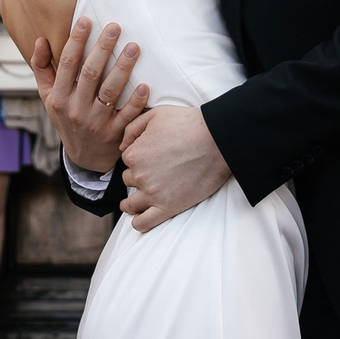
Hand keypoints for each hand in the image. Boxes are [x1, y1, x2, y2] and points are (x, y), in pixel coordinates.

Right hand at [31, 20, 147, 174]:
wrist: (83, 157)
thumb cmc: (66, 117)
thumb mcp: (48, 96)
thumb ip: (42, 68)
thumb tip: (40, 39)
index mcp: (59, 97)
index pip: (67, 64)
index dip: (76, 41)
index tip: (85, 20)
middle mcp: (76, 109)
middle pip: (90, 74)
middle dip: (103, 48)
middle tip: (115, 27)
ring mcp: (96, 123)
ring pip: (110, 92)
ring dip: (123, 68)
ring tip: (134, 47)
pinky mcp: (115, 133)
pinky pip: (127, 115)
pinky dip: (136, 101)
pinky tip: (145, 85)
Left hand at [118, 104, 233, 230]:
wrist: (217, 140)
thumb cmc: (189, 124)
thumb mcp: (155, 114)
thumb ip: (133, 128)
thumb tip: (122, 145)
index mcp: (134, 154)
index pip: (126, 162)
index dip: (137, 160)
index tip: (149, 160)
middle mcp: (139, 175)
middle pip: (129, 181)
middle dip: (138, 178)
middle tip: (154, 175)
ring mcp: (153, 194)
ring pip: (130, 205)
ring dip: (131, 204)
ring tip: (137, 203)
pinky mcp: (168, 208)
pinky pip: (143, 224)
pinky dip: (139, 223)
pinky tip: (141, 218)